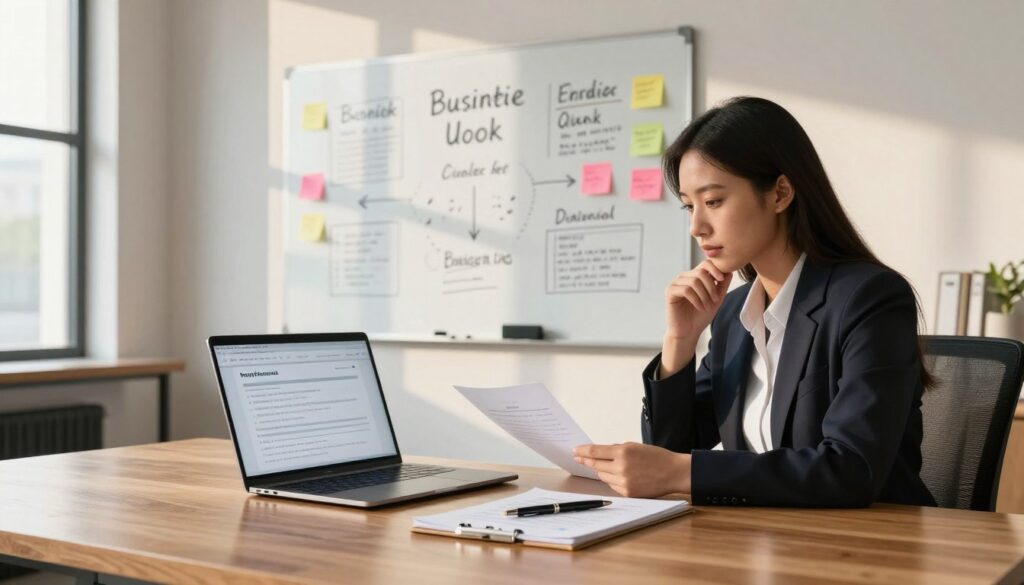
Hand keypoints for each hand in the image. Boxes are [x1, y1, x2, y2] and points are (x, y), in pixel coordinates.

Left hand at [573, 442, 690, 497]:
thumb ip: (617, 449)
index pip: (595, 452)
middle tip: (579, 458)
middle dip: (586, 461)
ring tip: (603, 465)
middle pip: (595, 465)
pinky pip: (612, 485)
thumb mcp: (635, 446)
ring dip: (600, 470)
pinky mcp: (628, 493)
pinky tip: (617, 475)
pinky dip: (612, 479)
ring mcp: (624, 482)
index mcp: (623, 452)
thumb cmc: (656, 457)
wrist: (673, 473)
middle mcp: (622, 467)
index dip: (583, 451)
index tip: (575, 450)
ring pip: (602, 476)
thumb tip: (600, 452)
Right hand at [664, 259, 731, 341]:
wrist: (688, 332)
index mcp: (694, 276)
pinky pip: (686, 290)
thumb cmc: (701, 316)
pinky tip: (699, 307)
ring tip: (707, 306)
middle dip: (711, 287)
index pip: (705, 264)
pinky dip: (696, 299)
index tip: (721, 279)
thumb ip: (722, 285)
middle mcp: (684, 277)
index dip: (715, 268)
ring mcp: (675, 283)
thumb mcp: (716, 299)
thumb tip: (729, 271)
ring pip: (694, 281)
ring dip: (704, 295)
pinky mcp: (670, 292)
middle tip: (715, 300)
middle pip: (700, 272)